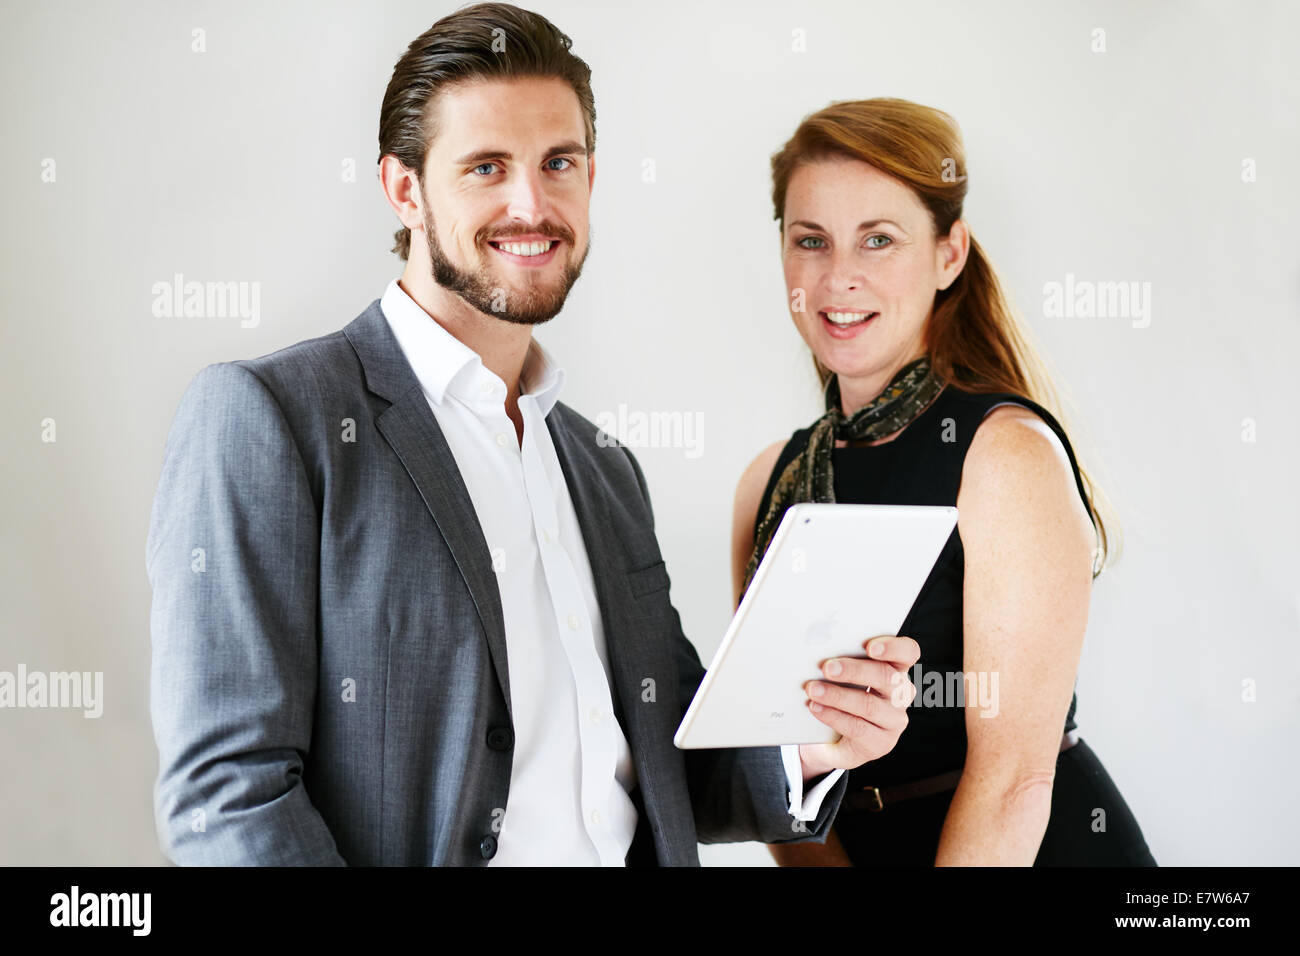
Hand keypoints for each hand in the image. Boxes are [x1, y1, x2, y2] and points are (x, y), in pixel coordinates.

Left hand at [797, 635, 919, 777]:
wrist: (830, 741)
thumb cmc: (837, 697)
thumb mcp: (841, 677)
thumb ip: (840, 662)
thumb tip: (819, 650)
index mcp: (895, 669)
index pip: (908, 653)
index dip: (893, 647)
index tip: (870, 646)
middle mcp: (900, 694)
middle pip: (887, 677)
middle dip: (855, 671)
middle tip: (827, 667)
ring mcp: (894, 720)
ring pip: (869, 705)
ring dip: (837, 696)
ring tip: (813, 689)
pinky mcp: (881, 743)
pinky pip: (857, 728)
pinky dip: (833, 716)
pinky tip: (816, 708)